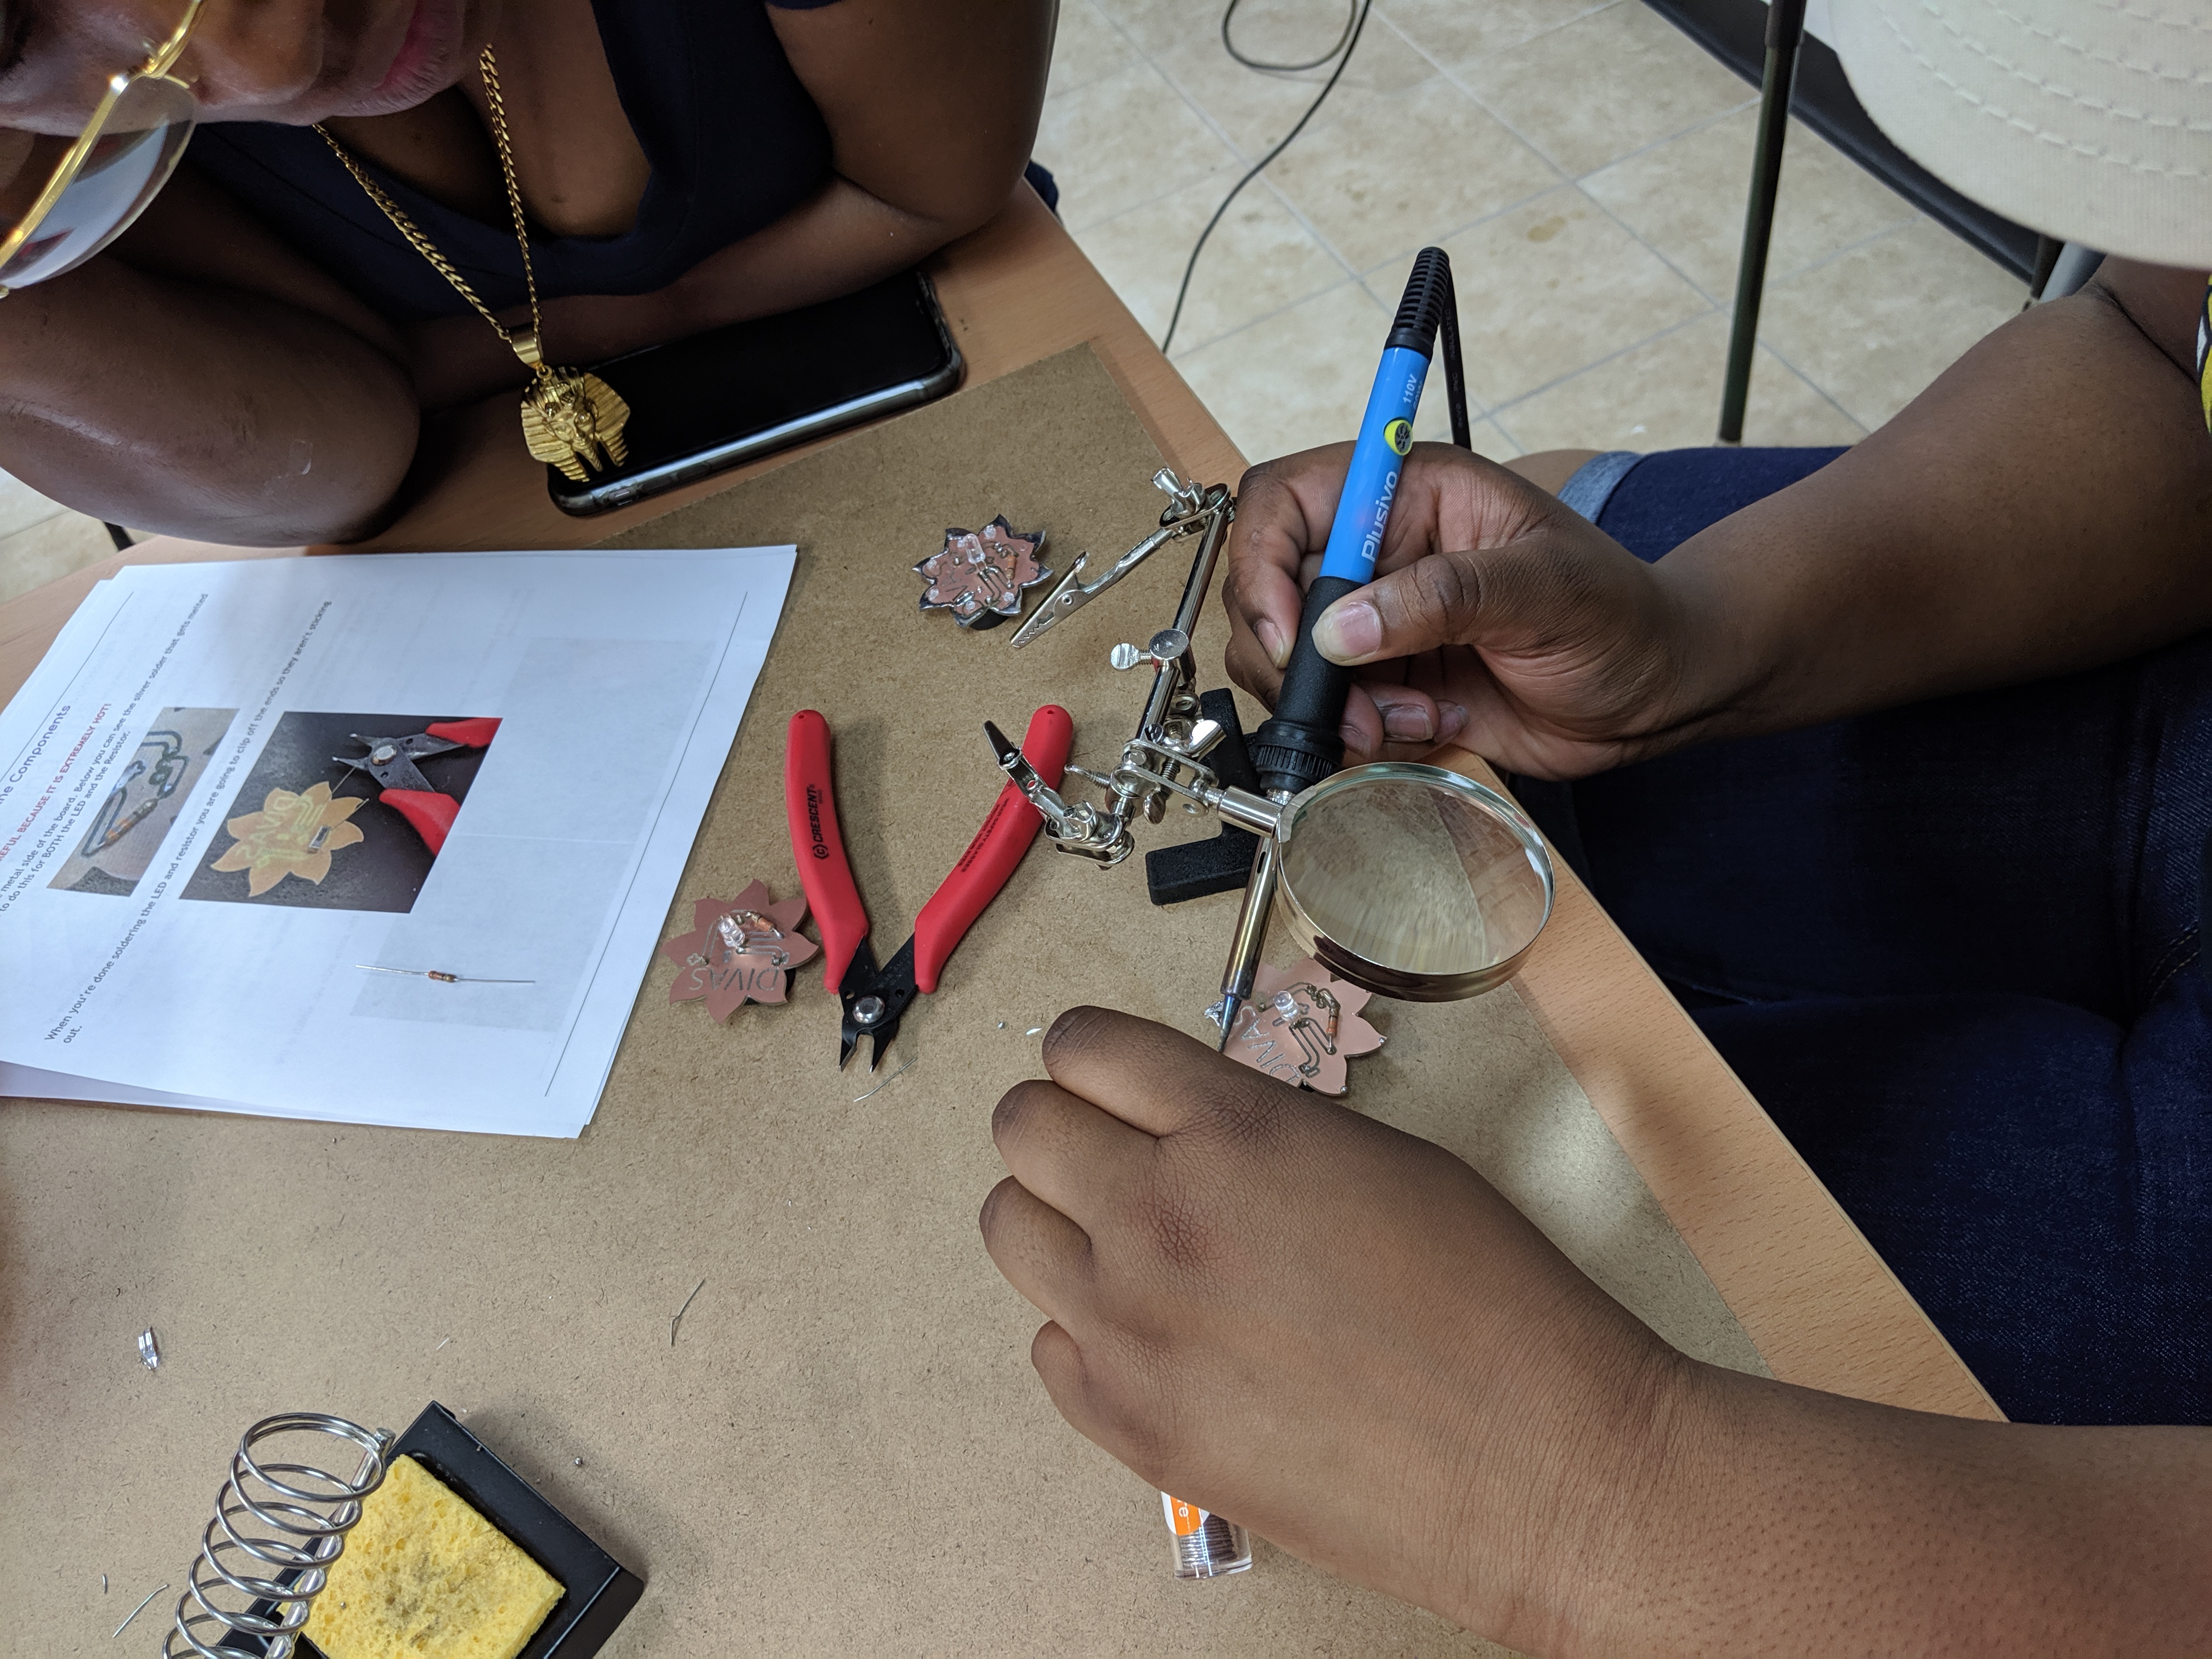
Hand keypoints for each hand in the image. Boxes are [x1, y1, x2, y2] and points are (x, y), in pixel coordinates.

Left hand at [979, 1007, 1690, 1649]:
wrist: (1534, 1461)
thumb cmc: (1488, 1306)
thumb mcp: (1376, 1157)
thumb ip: (1253, 1130)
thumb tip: (1182, 1123)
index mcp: (1235, 1130)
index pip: (1084, 1045)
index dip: (1090, 1055)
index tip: (1102, 1073)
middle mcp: (1162, 1215)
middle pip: (1021, 1126)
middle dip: (1059, 1125)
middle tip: (1104, 1151)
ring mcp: (1133, 1326)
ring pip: (1009, 1228)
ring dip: (1057, 1221)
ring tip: (1125, 1244)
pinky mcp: (1130, 1424)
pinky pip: (1048, 1345)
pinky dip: (1087, 1333)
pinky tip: (1160, 1340)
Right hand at [1221, 443, 1729, 779]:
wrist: (1657, 692)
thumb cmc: (1622, 615)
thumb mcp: (1544, 588)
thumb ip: (1442, 597)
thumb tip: (1341, 629)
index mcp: (1408, 493)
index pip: (1285, 500)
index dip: (1263, 562)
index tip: (1292, 633)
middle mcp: (1378, 553)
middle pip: (1267, 589)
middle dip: (1294, 655)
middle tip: (1350, 702)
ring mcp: (1377, 621)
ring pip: (1286, 660)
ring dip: (1330, 704)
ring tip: (1404, 716)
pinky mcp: (1385, 683)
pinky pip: (1329, 712)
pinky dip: (1360, 732)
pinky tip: (1426, 724)